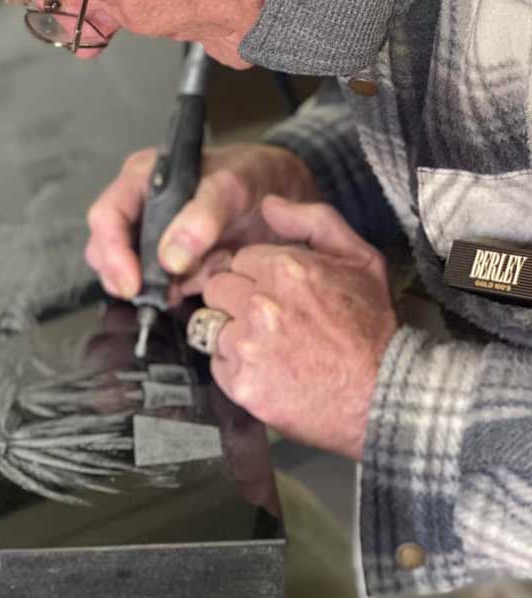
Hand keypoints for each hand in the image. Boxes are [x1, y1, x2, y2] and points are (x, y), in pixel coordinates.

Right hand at [85, 143, 320, 301]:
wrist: (282, 193)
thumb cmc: (253, 177)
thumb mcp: (232, 188)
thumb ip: (202, 218)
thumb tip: (170, 258)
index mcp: (143, 178)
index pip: (107, 216)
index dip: (113, 252)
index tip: (133, 283)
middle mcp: (138, 205)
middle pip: (105, 248)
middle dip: (127, 275)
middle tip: (156, 295)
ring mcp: (149, 234)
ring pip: (125, 271)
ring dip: (151, 287)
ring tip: (182, 286)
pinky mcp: (165, 260)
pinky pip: (154, 285)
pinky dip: (171, 292)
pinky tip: (191, 285)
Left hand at [202, 196, 396, 459]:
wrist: (384, 394)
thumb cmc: (371, 326)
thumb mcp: (359, 260)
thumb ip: (312, 221)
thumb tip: (268, 203)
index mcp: (286, 270)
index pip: (239, 260)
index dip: (257, 276)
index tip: (277, 292)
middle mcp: (262, 305)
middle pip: (218, 289)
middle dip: (238, 300)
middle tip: (271, 319)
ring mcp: (249, 346)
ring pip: (212, 326)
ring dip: (234, 334)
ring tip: (271, 346)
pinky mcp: (242, 383)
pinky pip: (217, 364)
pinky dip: (236, 367)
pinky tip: (267, 370)